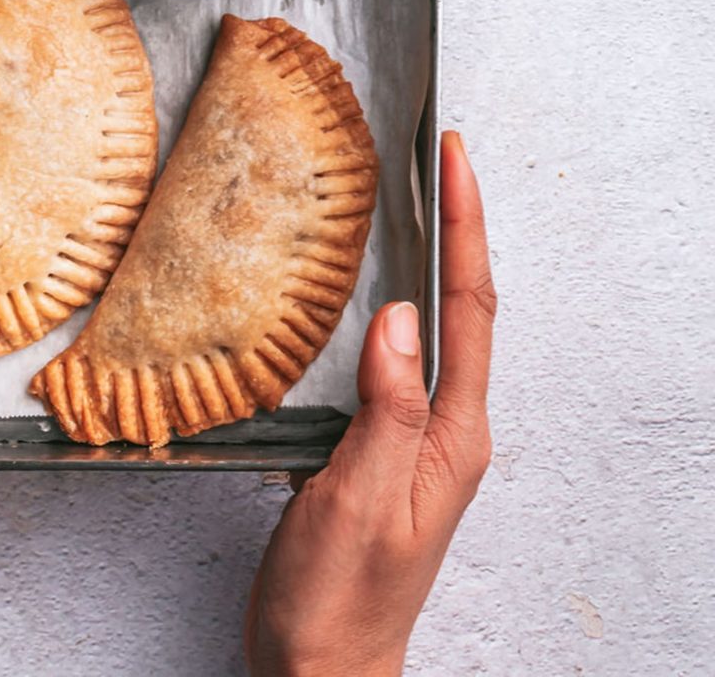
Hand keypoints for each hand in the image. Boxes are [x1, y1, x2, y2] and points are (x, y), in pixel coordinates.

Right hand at [244, 131, 495, 676]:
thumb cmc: (339, 596)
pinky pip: (391, 363)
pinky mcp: (378, 448)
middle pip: (461, 311)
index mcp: (452, 436)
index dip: (465, 230)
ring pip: (427, 333)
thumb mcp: (359, 500)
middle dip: (457, 232)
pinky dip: (382, 314)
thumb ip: (387, 411)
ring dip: (427, 266)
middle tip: (440, 166)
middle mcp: (443, 431)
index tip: (455, 165)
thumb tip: (399, 322)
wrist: (321, 663)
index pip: (468, 312)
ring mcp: (413, 440)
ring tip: (412, 210)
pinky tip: (362, 299)